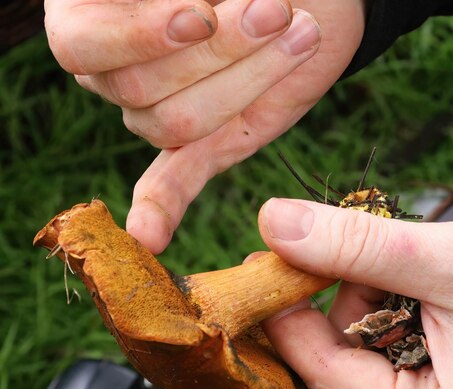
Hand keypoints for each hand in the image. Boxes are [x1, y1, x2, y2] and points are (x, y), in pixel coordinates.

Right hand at [45, 0, 366, 252]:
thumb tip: (185, 22)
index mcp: (98, 14)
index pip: (85, 44)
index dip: (140, 37)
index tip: (201, 18)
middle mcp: (118, 67)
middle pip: (139, 91)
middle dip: (218, 55)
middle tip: (276, 11)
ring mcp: (162, 108)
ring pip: (175, 125)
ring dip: (245, 83)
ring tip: (299, 33)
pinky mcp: (210, 142)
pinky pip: (174, 179)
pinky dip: (162, 207)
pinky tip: (150, 236)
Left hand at [258, 198, 452, 388]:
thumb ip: (360, 245)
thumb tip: (276, 221)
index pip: (327, 372)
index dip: (287, 311)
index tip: (262, 258)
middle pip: (339, 357)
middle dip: (331, 293)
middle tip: (323, 240)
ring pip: (361, 339)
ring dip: (361, 287)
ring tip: (397, 252)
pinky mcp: (439, 371)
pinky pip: (388, 332)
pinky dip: (384, 292)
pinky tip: (407, 268)